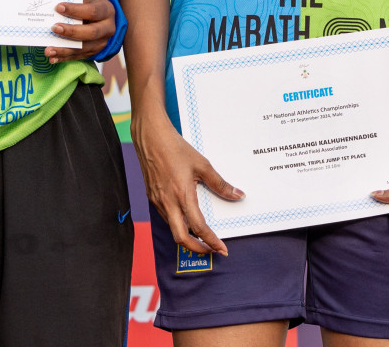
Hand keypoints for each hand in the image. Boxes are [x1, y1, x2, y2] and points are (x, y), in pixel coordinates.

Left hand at [45, 0, 115, 62]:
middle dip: (71, 31)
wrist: (101, 19)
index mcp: (106, 11)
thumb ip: (75, 2)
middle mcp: (107, 28)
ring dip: (64, 50)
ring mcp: (101, 43)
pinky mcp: (94, 52)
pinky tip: (53, 58)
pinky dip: (64, 58)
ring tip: (49, 50)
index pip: (92, 11)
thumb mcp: (87, 0)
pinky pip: (78, 56)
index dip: (75, 10)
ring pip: (84, 48)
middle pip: (91, 32)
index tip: (58, 7)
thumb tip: (54, 7)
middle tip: (54, 28)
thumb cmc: (90, 6)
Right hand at [132, 109, 242, 256]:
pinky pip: (166, 217)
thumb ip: (220, 183)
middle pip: (181, 238)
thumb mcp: (203, 164)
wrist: (151, 137)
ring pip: (172, 228)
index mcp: (182, 195)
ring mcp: (157, 201)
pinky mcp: (152, 197)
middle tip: (211, 250)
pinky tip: (186, 217)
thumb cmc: (176, 148)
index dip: (211, 241)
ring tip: (202, 235)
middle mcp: (168, 202)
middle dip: (197, 249)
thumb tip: (237, 195)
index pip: (199, 227)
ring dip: (187, 236)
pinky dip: (177, 223)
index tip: (222, 249)